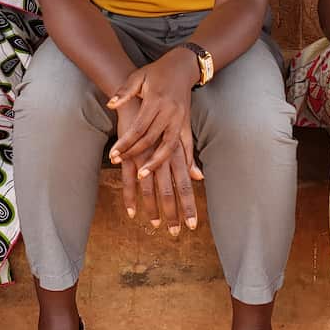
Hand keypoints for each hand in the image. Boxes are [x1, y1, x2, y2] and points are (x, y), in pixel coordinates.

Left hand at [107, 50, 202, 179]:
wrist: (182, 67)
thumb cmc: (156, 72)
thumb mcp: (138, 76)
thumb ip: (124, 91)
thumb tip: (110, 104)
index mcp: (156, 100)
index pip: (138, 128)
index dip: (125, 143)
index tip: (113, 155)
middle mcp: (169, 111)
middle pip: (151, 139)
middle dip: (134, 154)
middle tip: (119, 163)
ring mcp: (181, 118)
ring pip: (169, 146)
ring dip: (156, 163)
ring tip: (142, 175)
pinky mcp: (187, 123)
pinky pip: (187, 144)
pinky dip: (186, 160)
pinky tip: (182, 174)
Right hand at [115, 98, 198, 234]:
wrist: (140, 96)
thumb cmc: (160, 117)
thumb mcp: (178, 137)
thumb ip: (188, 158)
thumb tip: (200, 177)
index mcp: (176, 155)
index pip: (185, 185)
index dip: (189, 205)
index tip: (193, 224)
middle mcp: (163, 158)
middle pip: (171, 190)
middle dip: (174, 212)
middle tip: (176, 233)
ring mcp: (145, 158)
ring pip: (151, 189)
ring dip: (153, 209)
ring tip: (156, 225)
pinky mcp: (129, 155)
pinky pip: (129, 181)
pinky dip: (131, 197)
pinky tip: (132, 212)